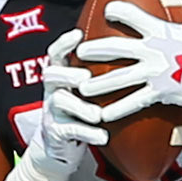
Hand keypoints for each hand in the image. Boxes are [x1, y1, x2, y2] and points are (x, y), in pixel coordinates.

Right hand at [32, 27, 109, 170]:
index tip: (78, 34)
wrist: (62, 146)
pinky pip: (69, 130)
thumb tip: (130, 46)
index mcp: (60, 76)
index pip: (55, 54)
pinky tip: (104, 136)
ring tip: (98, 115)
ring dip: (80, 106)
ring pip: (59, 101)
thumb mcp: (84, 90)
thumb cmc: (82, 110)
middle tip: (85, 77)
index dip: (63, 43)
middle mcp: (52, 91)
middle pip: (51, 75)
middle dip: (68, 74)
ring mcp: (51, 112)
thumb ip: (97, 72)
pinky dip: (88, 133)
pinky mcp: (55, 132)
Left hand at [78, 0, 181, 122]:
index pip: (132, 14)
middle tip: (79, 53)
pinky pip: (134, 102)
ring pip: (119, 78)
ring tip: (81, 89)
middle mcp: (153, 49)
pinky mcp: (160, 92)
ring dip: (98, 85)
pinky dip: (117, 110)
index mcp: (161, 30)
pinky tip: (103, 116)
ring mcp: (155, 72)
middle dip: (94, 49)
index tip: (107, 12)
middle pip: (116, 48)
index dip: (117, 11)